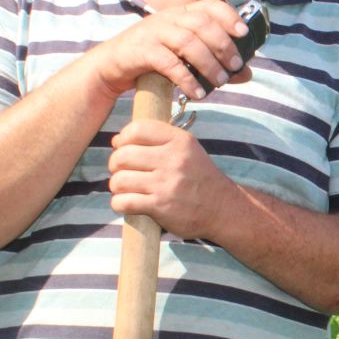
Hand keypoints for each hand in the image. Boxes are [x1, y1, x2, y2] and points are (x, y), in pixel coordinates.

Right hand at [89, 0, 255, 102]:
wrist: (110, 67)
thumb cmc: (152, 60)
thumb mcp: (184, 58)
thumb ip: (215, 62)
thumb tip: (247, 73)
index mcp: (180, 13)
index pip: (209, 5)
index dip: (229, 16)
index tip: (244, 34)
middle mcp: (167, 18)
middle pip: (201, 23)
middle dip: (223, 45)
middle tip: (235, 66)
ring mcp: (153, 32)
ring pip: (187, 42)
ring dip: (208, 63)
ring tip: (220, 82)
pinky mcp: (141, 51)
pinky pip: (168, 63)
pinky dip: (186, 79)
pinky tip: (197, 93)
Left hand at [107, 118, 234, 239]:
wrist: (223, 208)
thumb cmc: (199, 178)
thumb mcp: (187, 150)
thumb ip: (158, 141)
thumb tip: (117, 140)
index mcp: (180, 141)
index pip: (137, 130)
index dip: (123, 139)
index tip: (123, 148)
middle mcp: (173, 160)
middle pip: (123, 155)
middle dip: (115, 165)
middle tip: (122, 171)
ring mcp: (166, 184)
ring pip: (120, 180)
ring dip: (117, 186)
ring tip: (125, 189)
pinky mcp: (161, 206)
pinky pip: (123, 202)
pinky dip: (119, 204)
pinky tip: (127, 203)